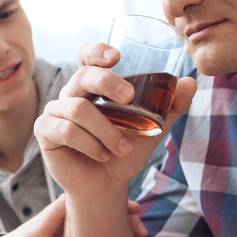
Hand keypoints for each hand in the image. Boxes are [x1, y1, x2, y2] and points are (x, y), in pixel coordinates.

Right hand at [34, 43, 196, 199]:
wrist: (107, 185)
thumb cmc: (125, 151)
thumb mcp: (152, 129)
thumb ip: (170, 107)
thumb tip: (191, 82)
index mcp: (94, 85)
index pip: (88, 57)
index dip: (96, 51)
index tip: (116, 57)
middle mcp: (72, 93)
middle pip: (83, 76)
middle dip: (108, 83)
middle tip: (129, 98)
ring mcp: (56, 111)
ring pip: (78, 108)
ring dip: (105, 130)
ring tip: (122, 148)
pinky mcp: (45, 132)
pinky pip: (66, 130)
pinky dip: (89, 144)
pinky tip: (102, 155)